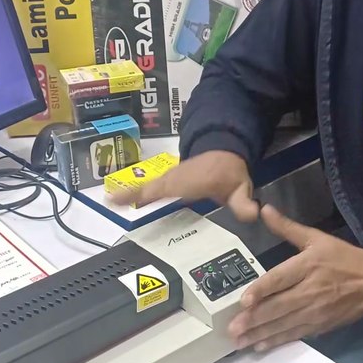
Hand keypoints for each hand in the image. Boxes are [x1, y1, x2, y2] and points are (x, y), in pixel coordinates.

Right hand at [106, 150, 259, 221]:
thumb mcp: (240, 188)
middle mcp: (174, 178)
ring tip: (111, 201)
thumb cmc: (230, 171)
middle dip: (129, 194)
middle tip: (109, 201)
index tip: (126, 198)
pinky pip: (149, 186)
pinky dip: (135, 191)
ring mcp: (170, 178)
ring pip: (146, 186)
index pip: (164, 188)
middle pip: (148, 187)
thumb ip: (244, 203)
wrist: (225, 148)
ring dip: (129, 193)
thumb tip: (252, 214)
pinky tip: (123, 199)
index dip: (145, 194)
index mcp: (187, 181)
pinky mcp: (169, 179)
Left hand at [229, 204, 362, 350]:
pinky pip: (295, 334)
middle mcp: (310, 291)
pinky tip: (260, 346)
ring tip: (239, 342)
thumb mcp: (317, 238)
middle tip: (233, 329)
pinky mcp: (320, 325)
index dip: (262, 290)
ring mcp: (315, 311)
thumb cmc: (343, 258)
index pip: (281, 279)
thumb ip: (287, 227)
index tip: (244, 300)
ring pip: (284, 324)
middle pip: (279, 306)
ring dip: (260, 334)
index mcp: (308, 266)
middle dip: (254, 319)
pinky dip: (277, 341)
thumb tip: (264, 210)